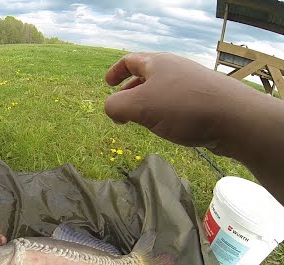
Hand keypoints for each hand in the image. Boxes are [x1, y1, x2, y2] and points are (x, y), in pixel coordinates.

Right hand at [104, 52, 264, 152]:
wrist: (234, 118)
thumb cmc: (182, 108)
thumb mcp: (139, 106)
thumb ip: (116, 106)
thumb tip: (111, 108)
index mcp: (157, 63)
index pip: (130, 61)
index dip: (115, 71)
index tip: (107, 84)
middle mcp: (175, 69)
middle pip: (146, 76)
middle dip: (129, 92)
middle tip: (121, 110)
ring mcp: (191, 84)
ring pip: (161, 91)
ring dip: (146, 105)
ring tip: (141, 121)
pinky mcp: (203, 100)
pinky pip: (175, 103)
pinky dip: (163, 112)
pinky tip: (166, 127)